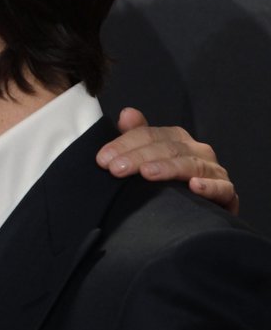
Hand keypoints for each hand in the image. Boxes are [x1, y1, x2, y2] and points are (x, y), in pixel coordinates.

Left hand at [96, 107, 237, 213]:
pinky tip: (194, 187)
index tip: (103, 159)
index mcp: (176, 139)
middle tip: (116, 169)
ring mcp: (213, 171)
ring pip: (191, 164)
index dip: (124, 144)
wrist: (195, 215)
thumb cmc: (166, 183)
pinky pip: (222, 188)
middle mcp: (196, 151)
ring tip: (147, 173)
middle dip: (138, 157)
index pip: (148, 135)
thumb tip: (126, 114)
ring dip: (168, 168)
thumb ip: (136, 135)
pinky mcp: (227, 194)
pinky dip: (209, 186)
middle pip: (167, 148)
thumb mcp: (147, 158)